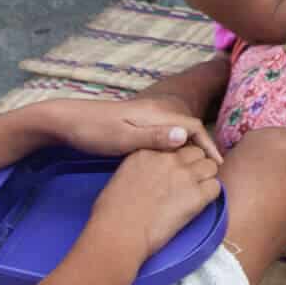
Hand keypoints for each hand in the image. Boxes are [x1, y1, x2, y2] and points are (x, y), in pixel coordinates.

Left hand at [52, 96, 220, 164]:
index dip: (209, 145)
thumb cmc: (94, 131)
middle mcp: (155, 113)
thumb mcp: (123, 137)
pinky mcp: (137, 125)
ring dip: (191, 148)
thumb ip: (154, 137)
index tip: (218, 165)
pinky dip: (176, 148)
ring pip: (178, 131)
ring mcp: (145, 118)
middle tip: (213, 171)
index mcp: (156, 114)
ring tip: (198, 169)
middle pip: (189, 128)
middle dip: (203, 148)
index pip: (193, 126)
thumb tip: (186, 135)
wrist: (67, 122)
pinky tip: (173, 162)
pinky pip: (166, 135)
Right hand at [90, 142, 222, 256]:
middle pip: (196, 152)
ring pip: (211, 166)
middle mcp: (168, 159)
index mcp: (148, 151)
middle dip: (196, 164)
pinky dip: (211, 194)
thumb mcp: (122, 176)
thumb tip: (151, 175)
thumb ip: (142, 168)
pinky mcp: (196, 196)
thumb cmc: (112, 212)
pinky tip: (200, 203)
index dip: (179, 158)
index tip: (176, 170)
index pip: (176, 144)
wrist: (118, 232)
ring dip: (206, 177)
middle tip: (190, 181)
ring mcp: (184, 176)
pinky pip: (216, 187)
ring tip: (197, 192)